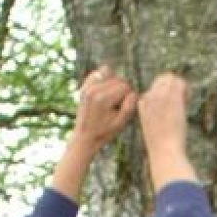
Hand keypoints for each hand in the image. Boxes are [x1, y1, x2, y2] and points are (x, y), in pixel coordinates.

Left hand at [48, 67, 136, 199]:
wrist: (82, 140)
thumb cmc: (102, 136)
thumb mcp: (119, 124)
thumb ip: (128, 107)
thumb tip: (134, 94)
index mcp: (102, 99)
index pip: (124, 87)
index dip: (129, 96)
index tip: (129, 106)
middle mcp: (92, 91)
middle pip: (117, 80)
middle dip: (122, 90)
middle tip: (123, 103)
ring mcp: (86, 89)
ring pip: (107, 76)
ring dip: (113, 84)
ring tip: (115, 97)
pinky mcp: (82, 89)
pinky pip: (95, 75)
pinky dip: (100, 75)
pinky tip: (106, 79)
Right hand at [138, 74, 197, 190]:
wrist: (165, 152)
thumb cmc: (161, 148)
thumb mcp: (153, 132)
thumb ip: (157, 119)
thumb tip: (167, 116)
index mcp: (141, 105)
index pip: (152, 90)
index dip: (163, 94)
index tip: (170, 106)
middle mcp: (149, 97)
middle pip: (161, 79)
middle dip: (172, 86)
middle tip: (181, 99)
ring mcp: (160, 96)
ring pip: (171, 78)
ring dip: (180, 87)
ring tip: (185, 99)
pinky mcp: (172, 98)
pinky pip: (181, 83)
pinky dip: (186, 89)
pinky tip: (187, 99)